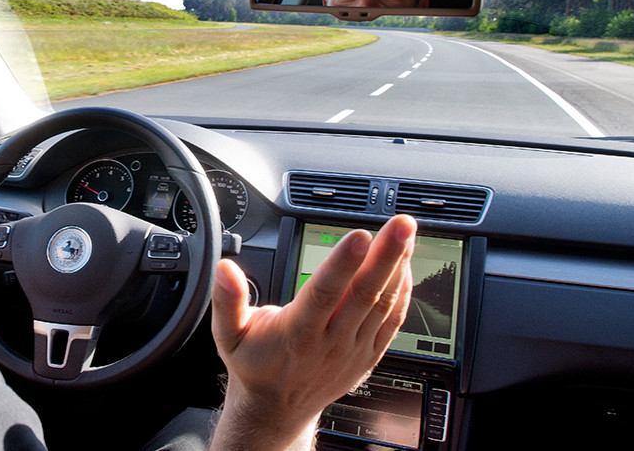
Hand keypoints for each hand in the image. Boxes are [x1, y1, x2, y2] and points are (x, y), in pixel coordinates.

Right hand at [208, 215, 415, 450]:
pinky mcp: (367, 354)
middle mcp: (330, 341)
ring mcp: (353, 348)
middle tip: (401, 225)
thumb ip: (227, 301)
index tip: (359, 236)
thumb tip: (225, 269)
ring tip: (408, 234)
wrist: (277, 409)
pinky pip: (393, 322)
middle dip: (386, 256)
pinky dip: (403, 293)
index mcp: (296, 333)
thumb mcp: (228, 336)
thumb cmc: (255, 366)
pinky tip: (407, 267)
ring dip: (398, 267)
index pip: (323, 293)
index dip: (342, 264)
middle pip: (363, 294)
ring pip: (382, 304)